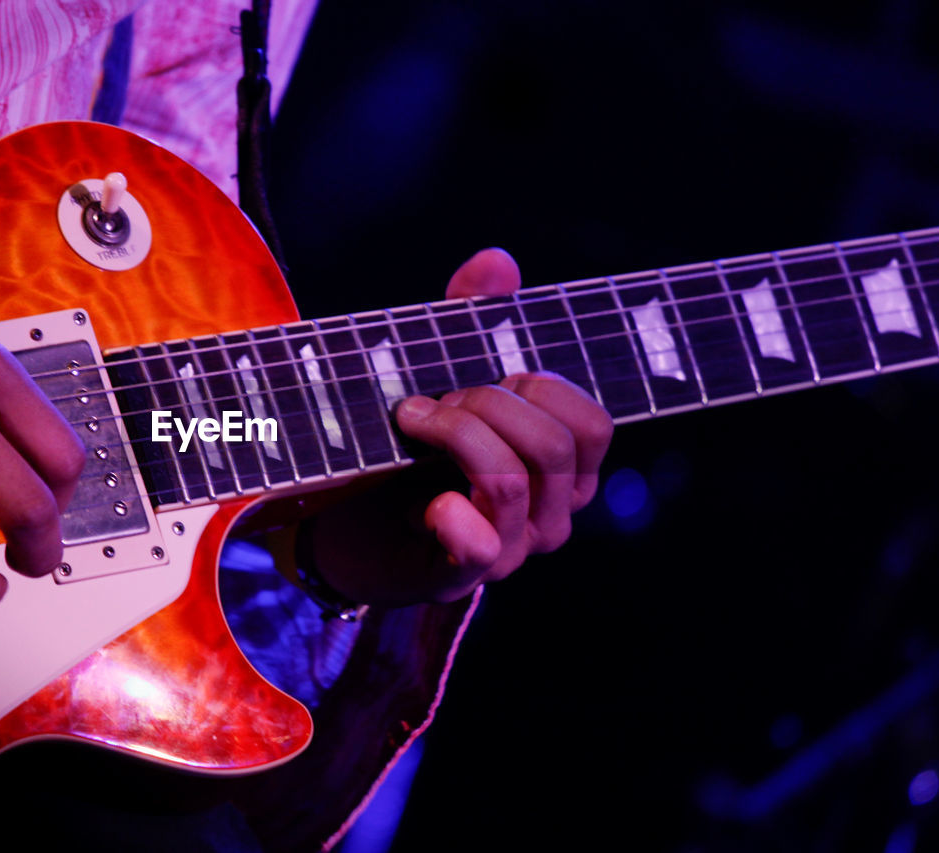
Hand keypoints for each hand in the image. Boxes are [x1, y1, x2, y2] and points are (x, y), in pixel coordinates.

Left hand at [310, 248, 612, 604]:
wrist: (346, 521)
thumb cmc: (409, 446)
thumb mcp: (441, 371)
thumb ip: (471, 319)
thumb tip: (498, 261)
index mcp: (561, 466)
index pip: (592, 424)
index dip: (540, 387)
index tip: (486, 375)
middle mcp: (551, 512)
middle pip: (551, 445)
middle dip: (485, 405)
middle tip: (428, 402)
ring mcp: (512, 548)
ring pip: (511, 481)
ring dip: (455, 437)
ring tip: (412, 424)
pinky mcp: (464, 575)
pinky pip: (484, 544)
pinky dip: (451, 513)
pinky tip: (426, 500)